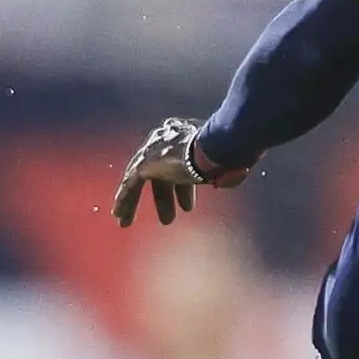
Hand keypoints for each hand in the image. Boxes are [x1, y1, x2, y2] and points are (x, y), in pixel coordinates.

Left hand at [111, 118, 248, 227]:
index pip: (179, 161)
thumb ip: (223, 167)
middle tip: (168, 219)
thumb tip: (238, 175)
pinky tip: (120, 215)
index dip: (182, 186)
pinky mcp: (145, 163)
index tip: (187, 204)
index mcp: (184, 135)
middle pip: (159, 173)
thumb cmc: (228, 154)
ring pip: (139, 178)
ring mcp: (153, 149)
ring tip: (132, 223)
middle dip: (165, 196)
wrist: (216, 150)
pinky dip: (125, 199)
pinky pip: (130, 184)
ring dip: (136, 202)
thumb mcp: (224, 160)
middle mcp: (164, 139)